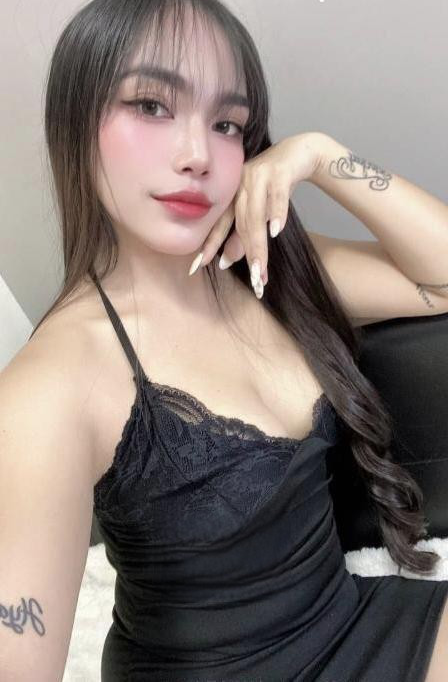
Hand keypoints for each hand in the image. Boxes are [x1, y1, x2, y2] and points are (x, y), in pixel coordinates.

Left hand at [188, 132, 324, 298]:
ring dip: (259, 242)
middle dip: (246, 252)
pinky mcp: (279, 171)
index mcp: (233, 196)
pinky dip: (276, 213)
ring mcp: (258, 176)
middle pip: (241, 224)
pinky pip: (277, 195)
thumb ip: (243, 235)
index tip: (197, 266)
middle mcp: (241, 186)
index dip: (209, 245)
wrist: (299, 152)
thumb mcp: (259, 211)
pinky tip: (276, 230)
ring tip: (260, 266)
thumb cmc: (275, 185)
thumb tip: (226, 261)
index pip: (219, 224)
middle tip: (252, 278)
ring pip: (256, 214)